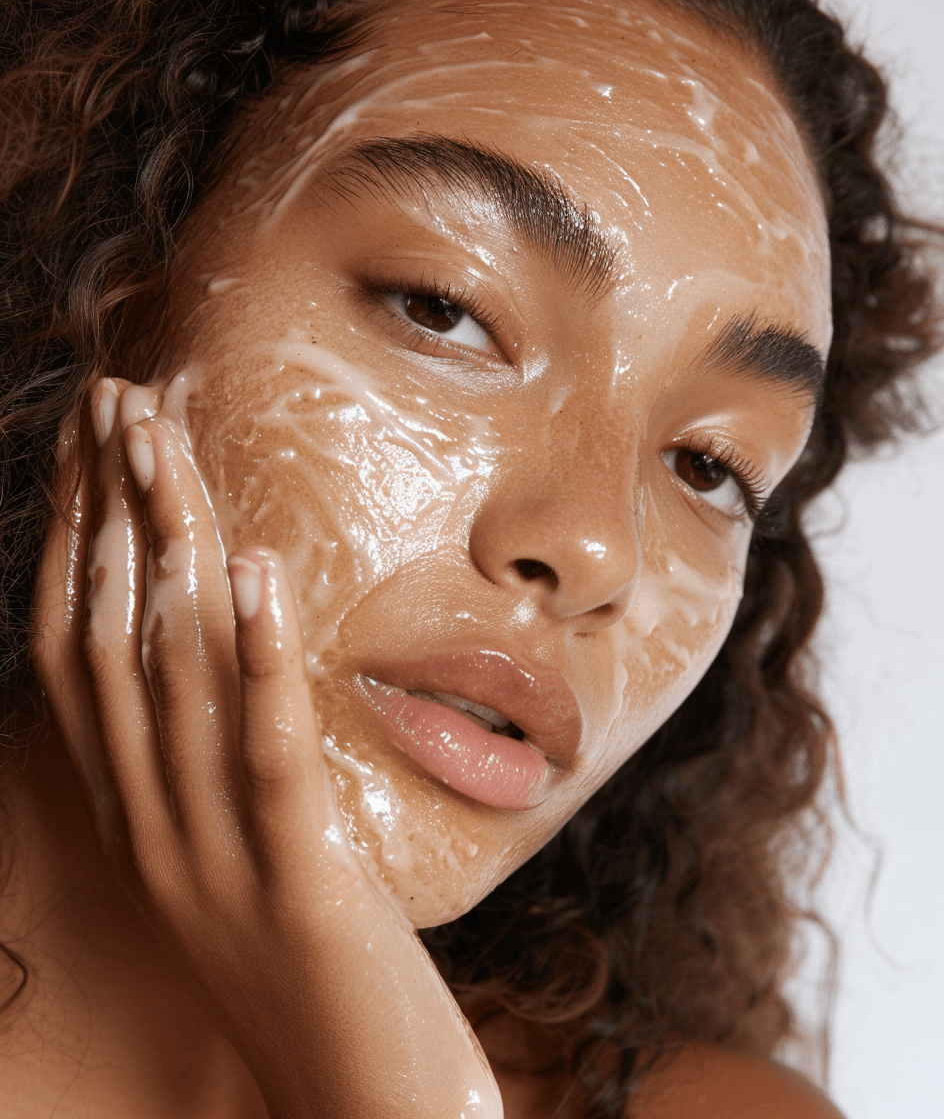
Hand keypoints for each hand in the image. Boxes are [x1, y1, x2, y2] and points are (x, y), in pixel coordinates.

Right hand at [33, 378, 501, 1118]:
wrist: (356, 1094)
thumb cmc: (307, 964)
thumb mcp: (238, 849)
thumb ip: (213, 762)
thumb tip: (223, 649)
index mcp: (133, 815)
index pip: (80, 654)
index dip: (80, 539)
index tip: (94, 444)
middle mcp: (149, 826)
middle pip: (112, 640)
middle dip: (110, 511)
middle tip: (114, 401)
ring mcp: (212, 854)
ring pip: (172, 678)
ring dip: (168, 550)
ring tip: (161, 443)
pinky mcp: (297, 877)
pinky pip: (264, 750)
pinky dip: (255, 655)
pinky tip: (253, 570)